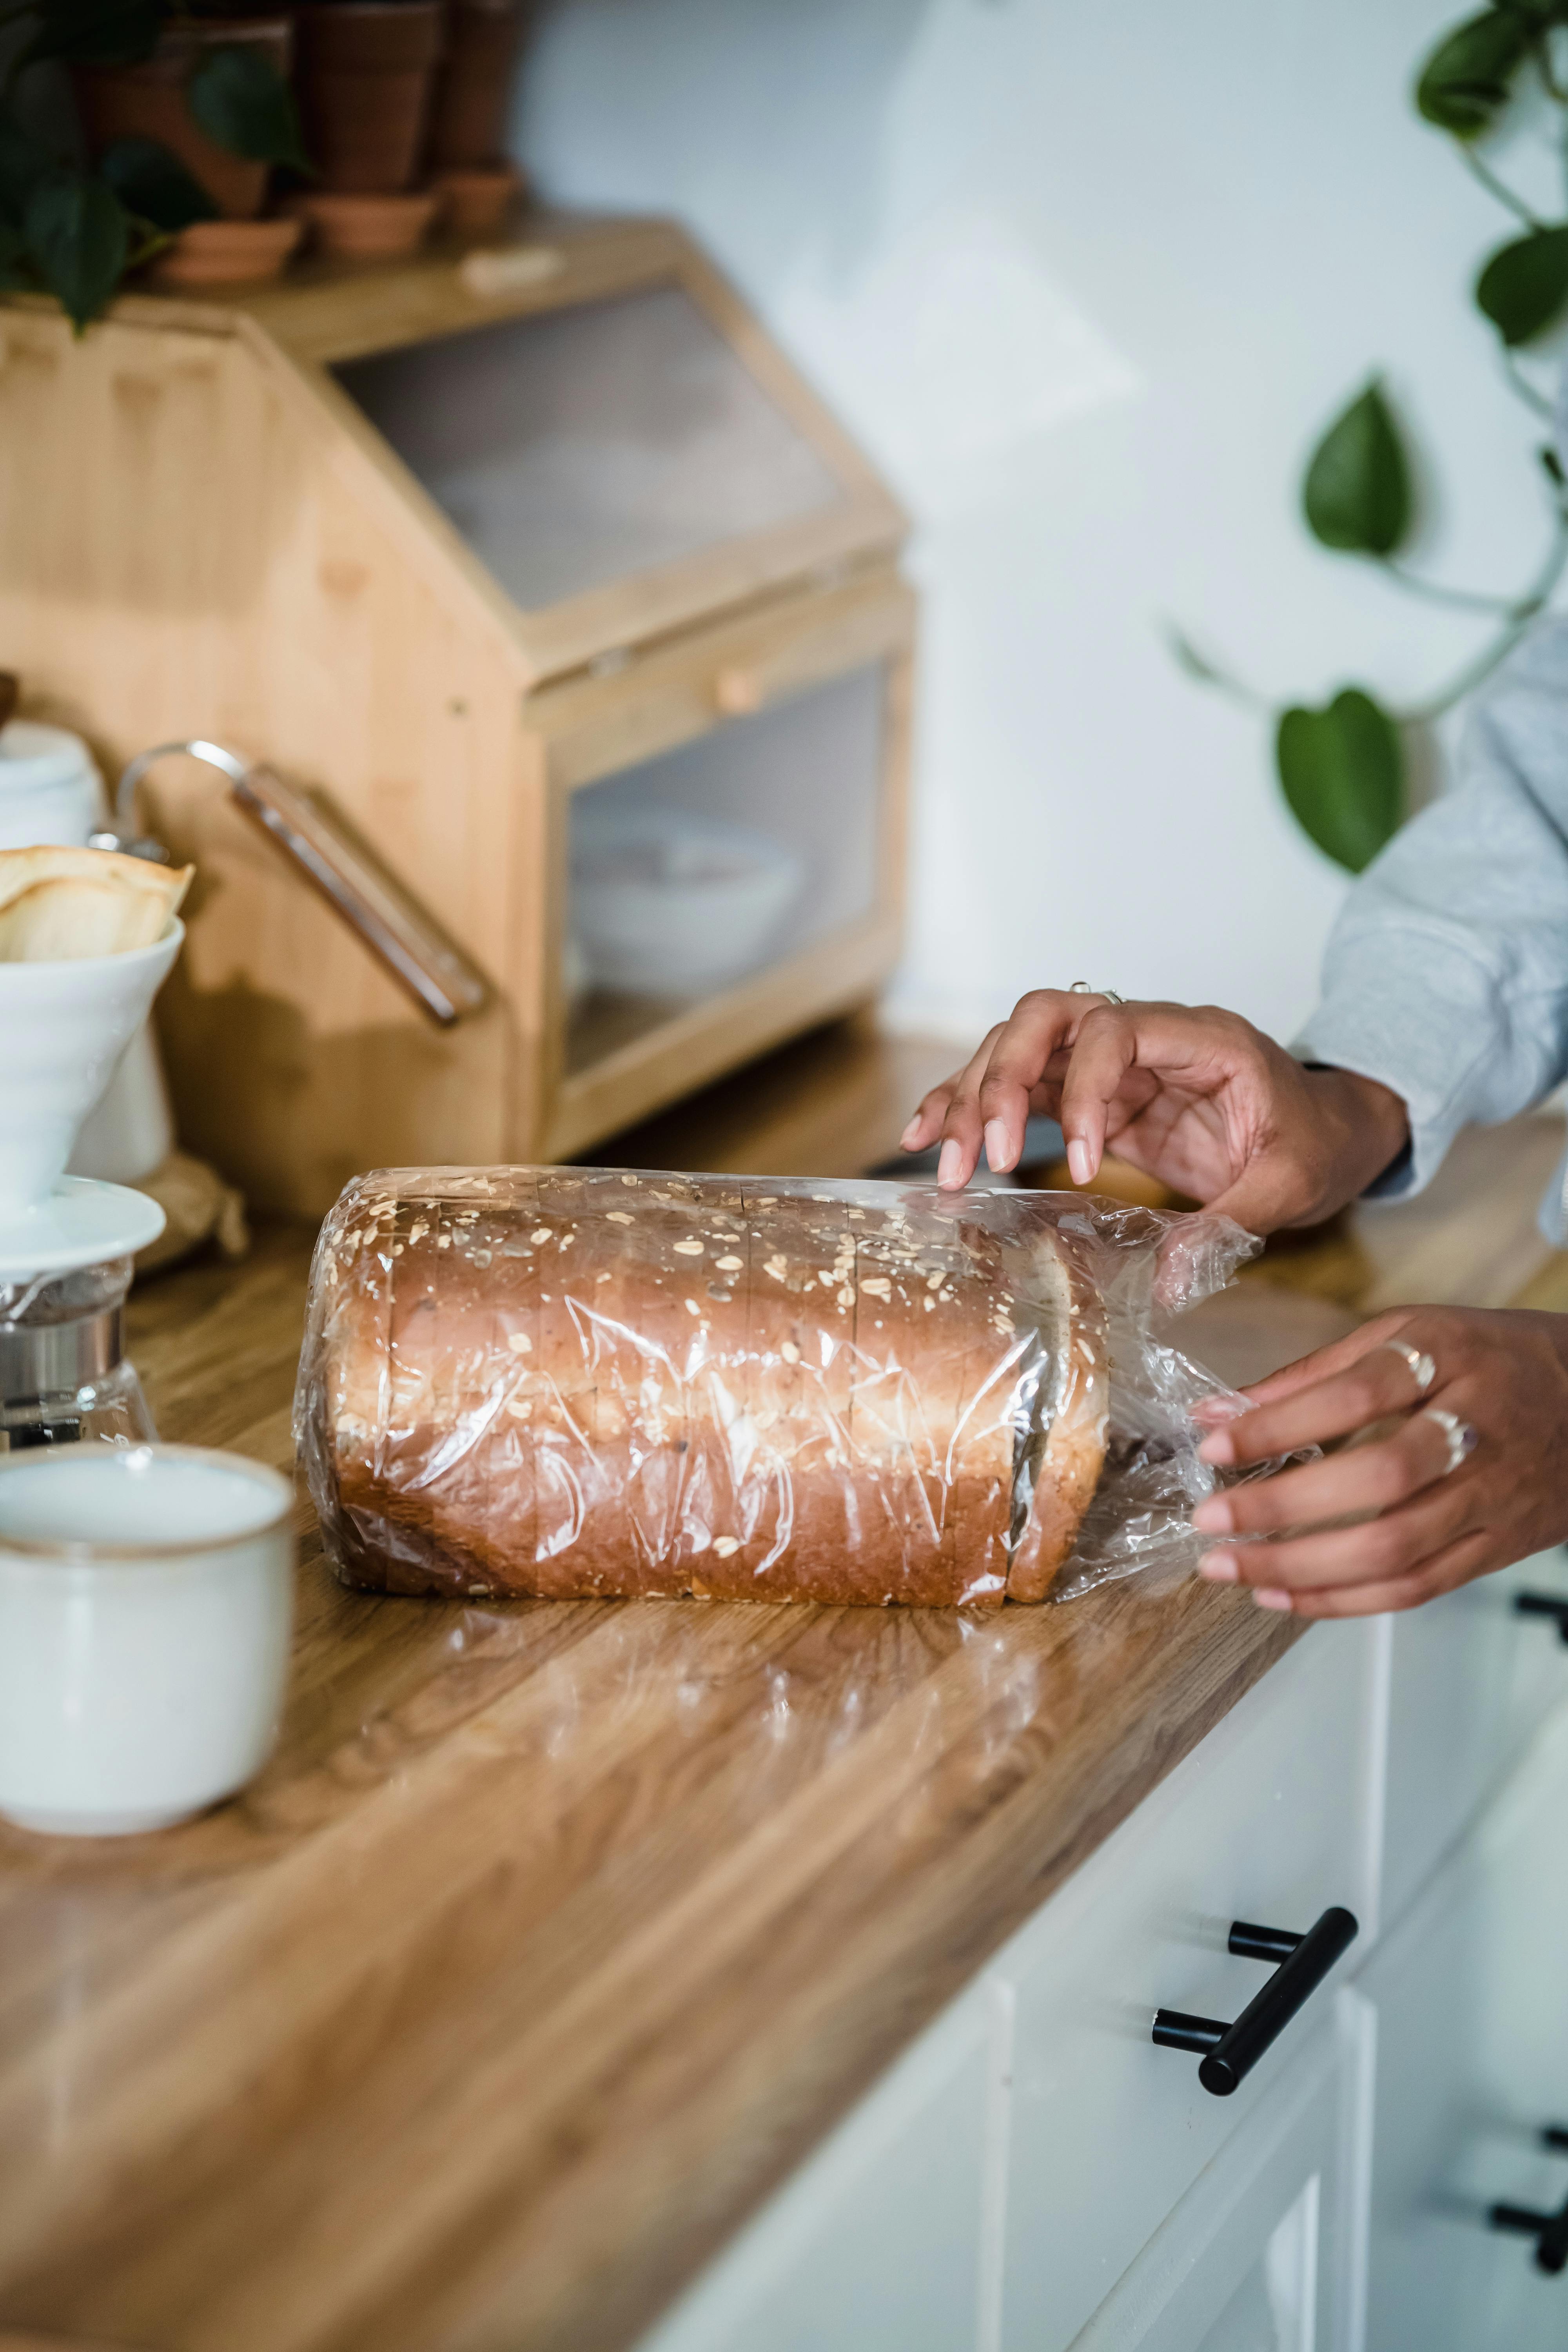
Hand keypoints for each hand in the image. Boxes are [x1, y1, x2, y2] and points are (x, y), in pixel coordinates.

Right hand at [901, 992, 1408, 1233]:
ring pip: (1018, 1047)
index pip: (1114, 1028)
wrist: (1325, 1132)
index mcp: (1200, 1039)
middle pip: (1046, 1017)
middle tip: (987, 1156)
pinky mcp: (1090, 1096)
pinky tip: (931, 1139)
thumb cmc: (1315, 1143)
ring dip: (974, 1098)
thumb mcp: (1293, 1184)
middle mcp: (1144, 1037)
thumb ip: (1233, 1223)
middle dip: (1003, 1079)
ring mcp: (1111, 1063)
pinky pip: (1019, 1087)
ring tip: (951, 1166)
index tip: (1082, 1168)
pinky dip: (971, 1106)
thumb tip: (1172, 1282)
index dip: (1085, 1091)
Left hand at [1191, 1307, 1567, 1616]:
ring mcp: (1491, 1494)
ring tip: (1230, 1567)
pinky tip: (1285, 1595)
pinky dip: (1345, 1600)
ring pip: (1396, 1547)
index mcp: (1448, 1358)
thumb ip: (1315, 1372)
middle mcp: (1475, 1427)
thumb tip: (1221, 1409)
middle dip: (1283, 1506)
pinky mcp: (1498, 1546)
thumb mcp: (1410, 1333)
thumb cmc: (1489, 1358)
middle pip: (1380, 1479)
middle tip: (1211, 1519)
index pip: (1356, 1395)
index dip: (1280, 1424)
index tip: (1214, 1443)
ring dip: (1302, 1566)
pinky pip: (1418, 1586)